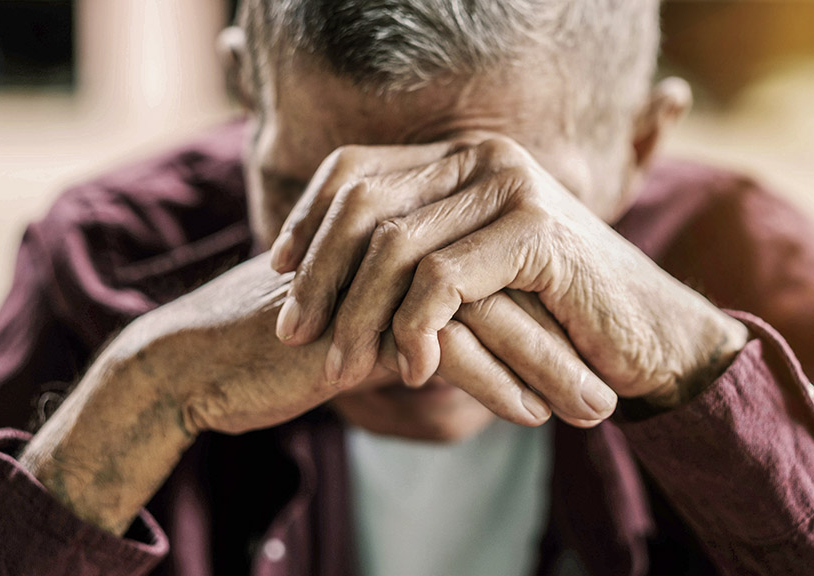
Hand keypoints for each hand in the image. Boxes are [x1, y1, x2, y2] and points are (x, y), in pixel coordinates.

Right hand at [20, 250, 603, 533]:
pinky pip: (445, 349)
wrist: (196, 365)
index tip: (592, 355)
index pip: (495, 267)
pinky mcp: (356, 320)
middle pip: (504, 285)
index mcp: (399, 237)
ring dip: (546, 366)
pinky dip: (494, 384)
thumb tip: (487, 352)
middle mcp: (393, 246)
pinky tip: (529, 415)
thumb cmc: (280, 350)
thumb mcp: (362, 330)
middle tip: (616, 386)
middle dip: (565, 340)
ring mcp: (375, 278)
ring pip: (486, 315)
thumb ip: (422, 326)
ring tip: (591, 411)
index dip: (548, 313)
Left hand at [272, 135, 746, 409]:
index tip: (277, 271)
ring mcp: (511, 189)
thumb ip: (416, 256)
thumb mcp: (472, 278)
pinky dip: (415, 329)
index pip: (356, 170)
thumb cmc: (554, 314)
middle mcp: (484, 159)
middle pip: (363, 205)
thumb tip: (322, 271)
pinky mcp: (535, 231)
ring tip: (339, 368)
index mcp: (463, 160)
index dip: (307, 220)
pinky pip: (443, 280)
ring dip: (357, 316)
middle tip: (293, 333)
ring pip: (395, 247)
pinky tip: (411, 369)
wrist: (649, 335)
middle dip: (317, 275)